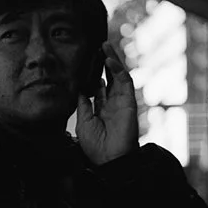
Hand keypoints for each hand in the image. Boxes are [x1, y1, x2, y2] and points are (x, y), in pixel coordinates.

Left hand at [76, 43, 139, 164]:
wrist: (109, 160)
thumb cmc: (95, 146)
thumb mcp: (83, 122)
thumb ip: (83, 104)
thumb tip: (79, 88)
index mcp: (101, 109)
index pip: (98, 87)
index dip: (93, 74)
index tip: (86, 61)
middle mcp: (112, 104)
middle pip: (109, 78)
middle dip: (103, 63)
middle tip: (97, 48)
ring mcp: (121, 102)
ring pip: (118, 76)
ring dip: (112, 61)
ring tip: (104, 47)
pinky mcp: (129, 102)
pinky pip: (125, 83)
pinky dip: (117, 71)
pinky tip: (109, 61)